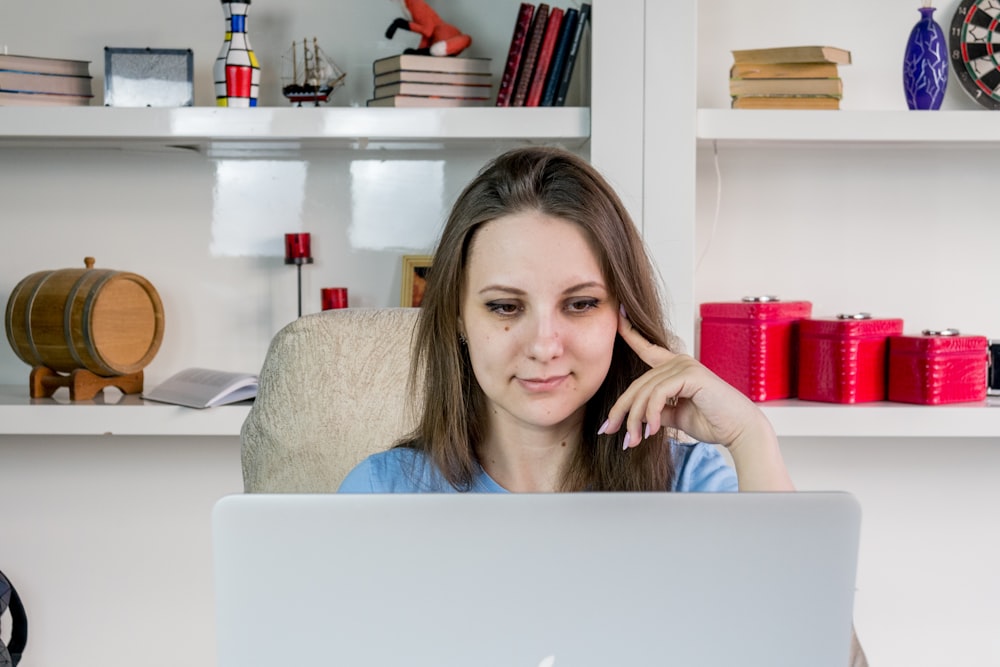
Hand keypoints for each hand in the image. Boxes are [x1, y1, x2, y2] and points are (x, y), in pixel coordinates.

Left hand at [601, 309, 766, 449]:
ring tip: (633, 440)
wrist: (740, 431)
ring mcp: (685, 366)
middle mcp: (679, 362)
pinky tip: (653, 431)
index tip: (618, 316)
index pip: (647, 349)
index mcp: (675, 368)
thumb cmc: (713, 423)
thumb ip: (657, 411)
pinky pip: (659, 394)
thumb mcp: (676, 416)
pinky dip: (652, 414)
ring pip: (646, 392)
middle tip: (610, 431)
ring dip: (635, 419)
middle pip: (638, 384)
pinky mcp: (691, 375)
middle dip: (621, 410)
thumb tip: (637, 417)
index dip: (630, 332)